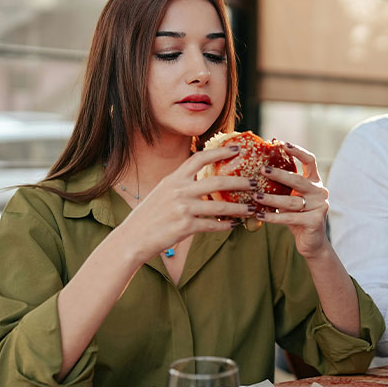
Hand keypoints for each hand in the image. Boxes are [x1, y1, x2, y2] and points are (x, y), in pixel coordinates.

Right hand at [117, 146, 254, 263]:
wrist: (132, 238)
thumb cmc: (149, 215)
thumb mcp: (162, 192)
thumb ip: (181, 184)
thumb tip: (201, 180)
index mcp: (174, 179)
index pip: (199, 158)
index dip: (220, 152)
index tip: (237, 149)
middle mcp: (179, 190)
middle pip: (217, 182)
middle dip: (240, 181)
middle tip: (255, 182)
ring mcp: (182, 208)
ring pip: (220, 207)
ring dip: (240, 208)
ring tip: (253, 209)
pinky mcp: (185, 227)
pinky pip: (212, 226)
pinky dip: (226, 226)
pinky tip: (235, 225)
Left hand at [250, 143, 329, 258]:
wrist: (311, 242)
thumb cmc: (297, 217)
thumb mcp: (289, 198)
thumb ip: (281, 187)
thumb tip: (256, 171)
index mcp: (315, 182)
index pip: (310, 161)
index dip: (297, 151)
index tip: (282, 143)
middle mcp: (320, 192)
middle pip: (298, 180)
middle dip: (279, 174)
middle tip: (262, 170)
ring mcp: (320, 206)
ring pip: (291, 201)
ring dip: (271, 198)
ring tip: (255, 196)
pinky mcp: (315, 221)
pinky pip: (290, 218)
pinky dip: (273, 217)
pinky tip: (259, 214)